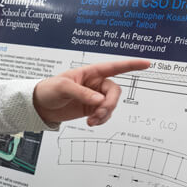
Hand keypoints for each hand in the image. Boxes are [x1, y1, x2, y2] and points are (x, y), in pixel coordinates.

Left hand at [32, 58, 147, 126]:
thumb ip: (82, 93)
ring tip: (91, 121)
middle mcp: (95, 83)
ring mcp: (95, 97)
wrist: (40, 106)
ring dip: (104, 114)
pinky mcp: (92, 108)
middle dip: (109, 104)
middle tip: (98, 114)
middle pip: (114, 92)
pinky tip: (91, 122)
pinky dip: (101, 119)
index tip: (146, 64)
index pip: (114, 67)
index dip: (131, 65)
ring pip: (111, 105)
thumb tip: (99, 100)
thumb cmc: (49, 89)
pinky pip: (105, 114)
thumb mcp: (63, 88)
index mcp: (90, 72)